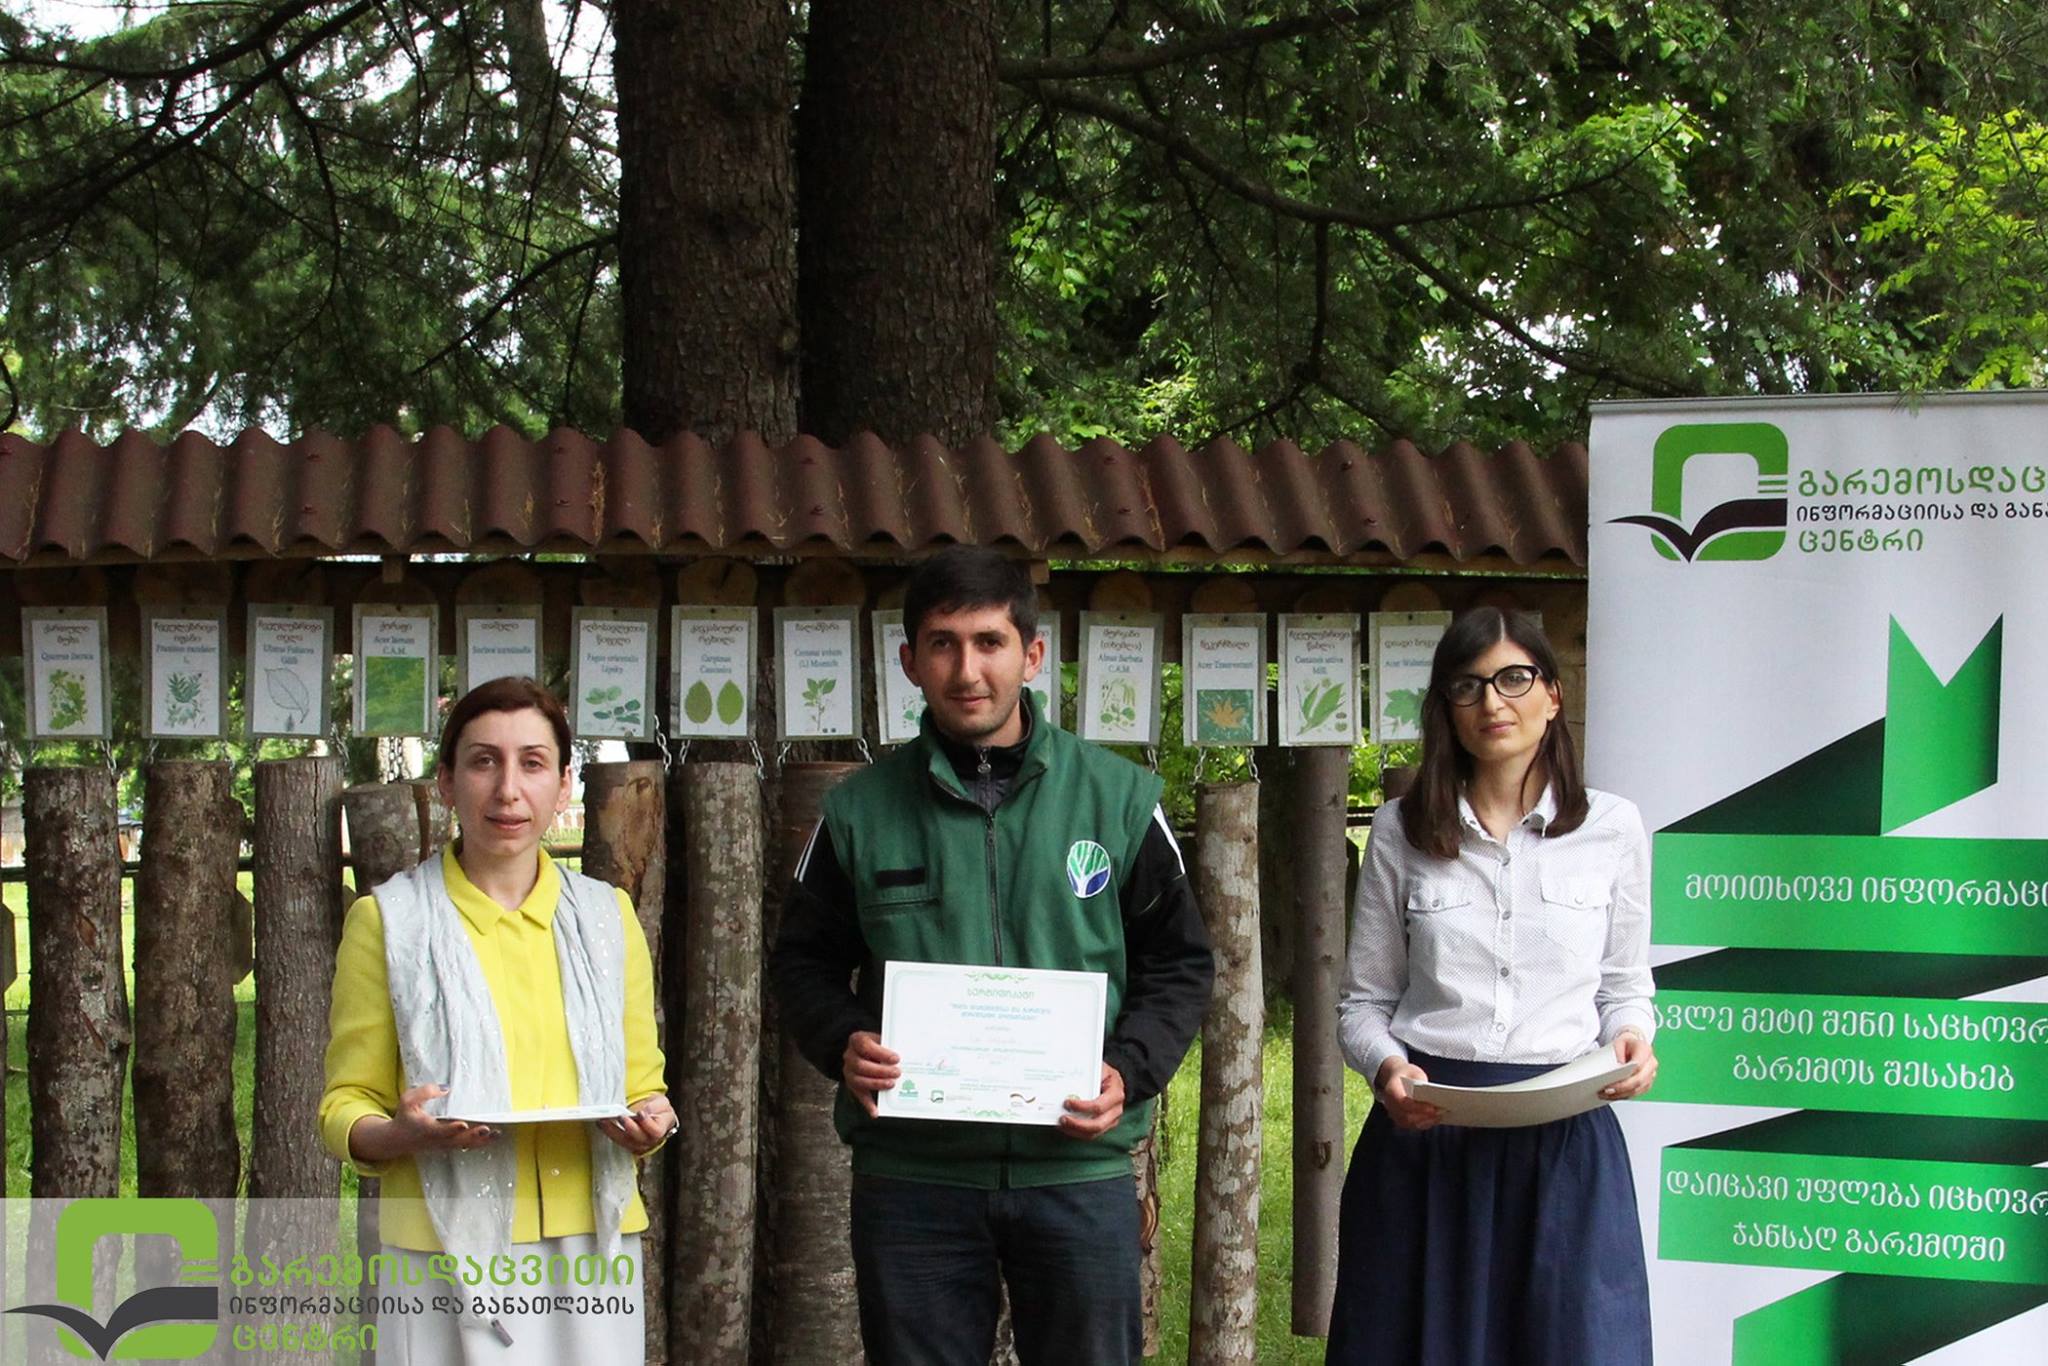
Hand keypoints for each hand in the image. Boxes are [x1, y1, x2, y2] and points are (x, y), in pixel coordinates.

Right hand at [348, 1084, 495, 1162]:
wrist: (397, 1139)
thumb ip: (425, 1092)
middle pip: (458, 1141)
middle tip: (488, 1130)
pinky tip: (493, 1138)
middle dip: (473, 1136)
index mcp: (427, 1129)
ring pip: (464, 1145)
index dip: (452, 1129)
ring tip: (498, 1134)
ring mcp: (444, 1145)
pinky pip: (465, 1146)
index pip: (441, 1130)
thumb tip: (446, 1089)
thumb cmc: (404, 1117)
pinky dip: (479, 1143)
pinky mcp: (448, 1147)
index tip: (463, 1125)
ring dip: (482, 1141)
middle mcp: (437, 1140)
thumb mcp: (408, 1100)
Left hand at [601, 1095, 677, 1154]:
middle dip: (629, 1127)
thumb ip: (656, 1106)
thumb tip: (645, 1111)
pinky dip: (608, 1132)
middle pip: (639, 1138)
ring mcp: (637, 1145)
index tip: (640, 1113)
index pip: (656, 1131)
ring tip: (605, 1120)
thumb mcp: (662, 1103)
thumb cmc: (659, 1110)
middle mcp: (649, 1140)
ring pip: (625, 1141)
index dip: (647, 1123)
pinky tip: (602, 1124)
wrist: (654, 1116)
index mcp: (661, 1129)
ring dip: (613, 1131)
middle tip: (621, 1116)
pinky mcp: (627, 1144)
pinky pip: (617, 1140)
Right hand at [843, 1031, 900, 1118]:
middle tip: (897, 1073)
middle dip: (881, 1071)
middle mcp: (849, 1056)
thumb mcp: (881, 1040)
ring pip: (859, 1080)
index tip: (896, 1058)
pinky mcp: (852, 1085)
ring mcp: (849, 1071)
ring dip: (876, 1084)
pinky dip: (868, 1104)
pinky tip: (876, 1112)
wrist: (862, 1050)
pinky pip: (859, 1095)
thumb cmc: (876, 1044)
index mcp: (857, 1040)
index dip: (881, 1053)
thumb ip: (890, 1045)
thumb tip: (909, 1053)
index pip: (865, 1046)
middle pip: (861, 1065)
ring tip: (891, 1085)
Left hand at [1058, 1064, 1125, 1139]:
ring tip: (1062, 1124)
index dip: (1082, 1107)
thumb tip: (1069, 1081)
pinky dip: (1077, 1132)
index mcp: (1116, 1094)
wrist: (1113, 1080)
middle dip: (1077, 1124)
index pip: (1099, 1106)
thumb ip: (1089, 1074)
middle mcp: (1116, 1110)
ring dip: (1075, 1130)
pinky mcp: (1105, 1126)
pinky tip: (1067, 1127)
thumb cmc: (1104, 1074)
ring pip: (1093, 1133)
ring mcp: (1112, 1120)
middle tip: (1063, 1118)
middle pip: (1097, 1124)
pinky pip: (1091, 1134)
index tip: (1067, 1103)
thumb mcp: (1100, 1067)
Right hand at [1374, 1058, 1444, 1131]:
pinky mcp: (1400, 1120)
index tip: (1433, 1108)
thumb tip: (1431, 1093)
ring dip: (1426, 1121)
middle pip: (1407, 1116)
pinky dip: (1424, 1124)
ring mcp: (1393, 1114)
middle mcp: (1390, 1105)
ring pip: (1410, 1123)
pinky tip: (1436, 1119)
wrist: (1394, 1078)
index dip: (1418, 1107)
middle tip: (1441, 1112)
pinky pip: (1412, 1126)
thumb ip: (1421, 1081)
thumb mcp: (1414, 1071)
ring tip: (1441, 1116)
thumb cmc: (1406, 1074)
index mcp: (1391, 1090)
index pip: (1403, 1102)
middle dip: (1425, 1116)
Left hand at [1603, 1031, 1657, 1100]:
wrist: (1633, 1045)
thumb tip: (1619, 1064)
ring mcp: (1651, 1074)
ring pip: (1637, 1089)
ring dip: (1621, 1095)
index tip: (1610, 1083)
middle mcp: (1651, 1063)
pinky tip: (1612, 1096)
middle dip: (1621, 1089)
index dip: (1625, 1077)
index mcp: (1645, 1050)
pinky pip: (1636, 1092)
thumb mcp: (1619, 1041)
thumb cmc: (1626, 1044)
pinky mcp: (1647, 1083)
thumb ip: (1618, 1051)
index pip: (1638, 1066)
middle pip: (1638, 1081)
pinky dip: (1624, 1095)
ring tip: (1605, 1095)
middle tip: (1606, 1091)